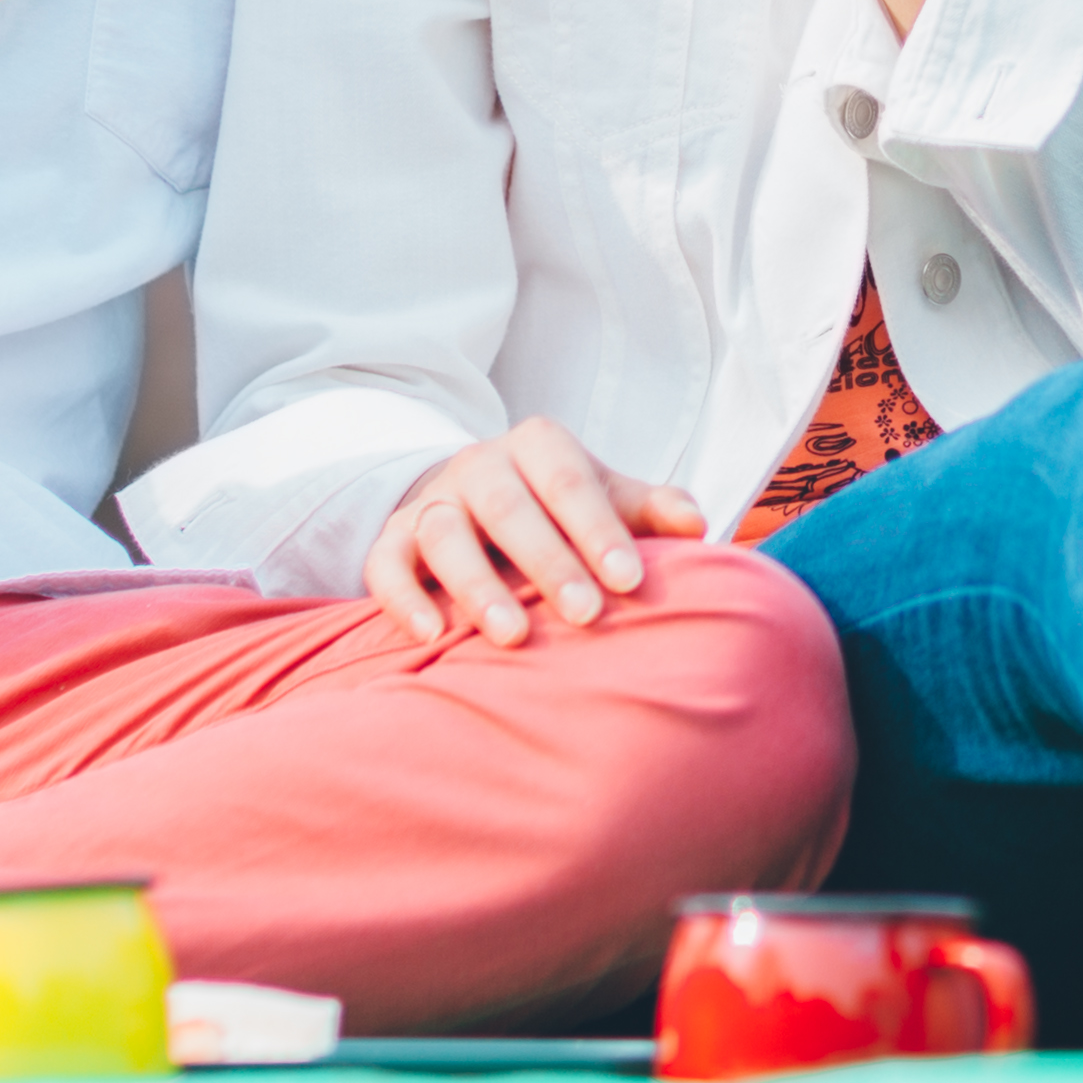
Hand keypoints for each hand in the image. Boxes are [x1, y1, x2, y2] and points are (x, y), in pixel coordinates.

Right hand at [367, 420, 710, 644]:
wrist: (475, 498)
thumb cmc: (558, 508)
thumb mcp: (604, 495)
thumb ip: (649, 508)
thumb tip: (696, 525)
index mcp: (538, 445)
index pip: (569, 482)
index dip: (599, 530)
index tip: (630, 581)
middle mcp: (479, 466)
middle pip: (509, 508)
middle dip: (548, 562)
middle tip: (586, 615)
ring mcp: (431, 502)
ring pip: (446, 535)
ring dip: (478, 587)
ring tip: (511, 637)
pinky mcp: (392, 540)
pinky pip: (386, 564)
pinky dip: (403, 598)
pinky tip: (433, 635)